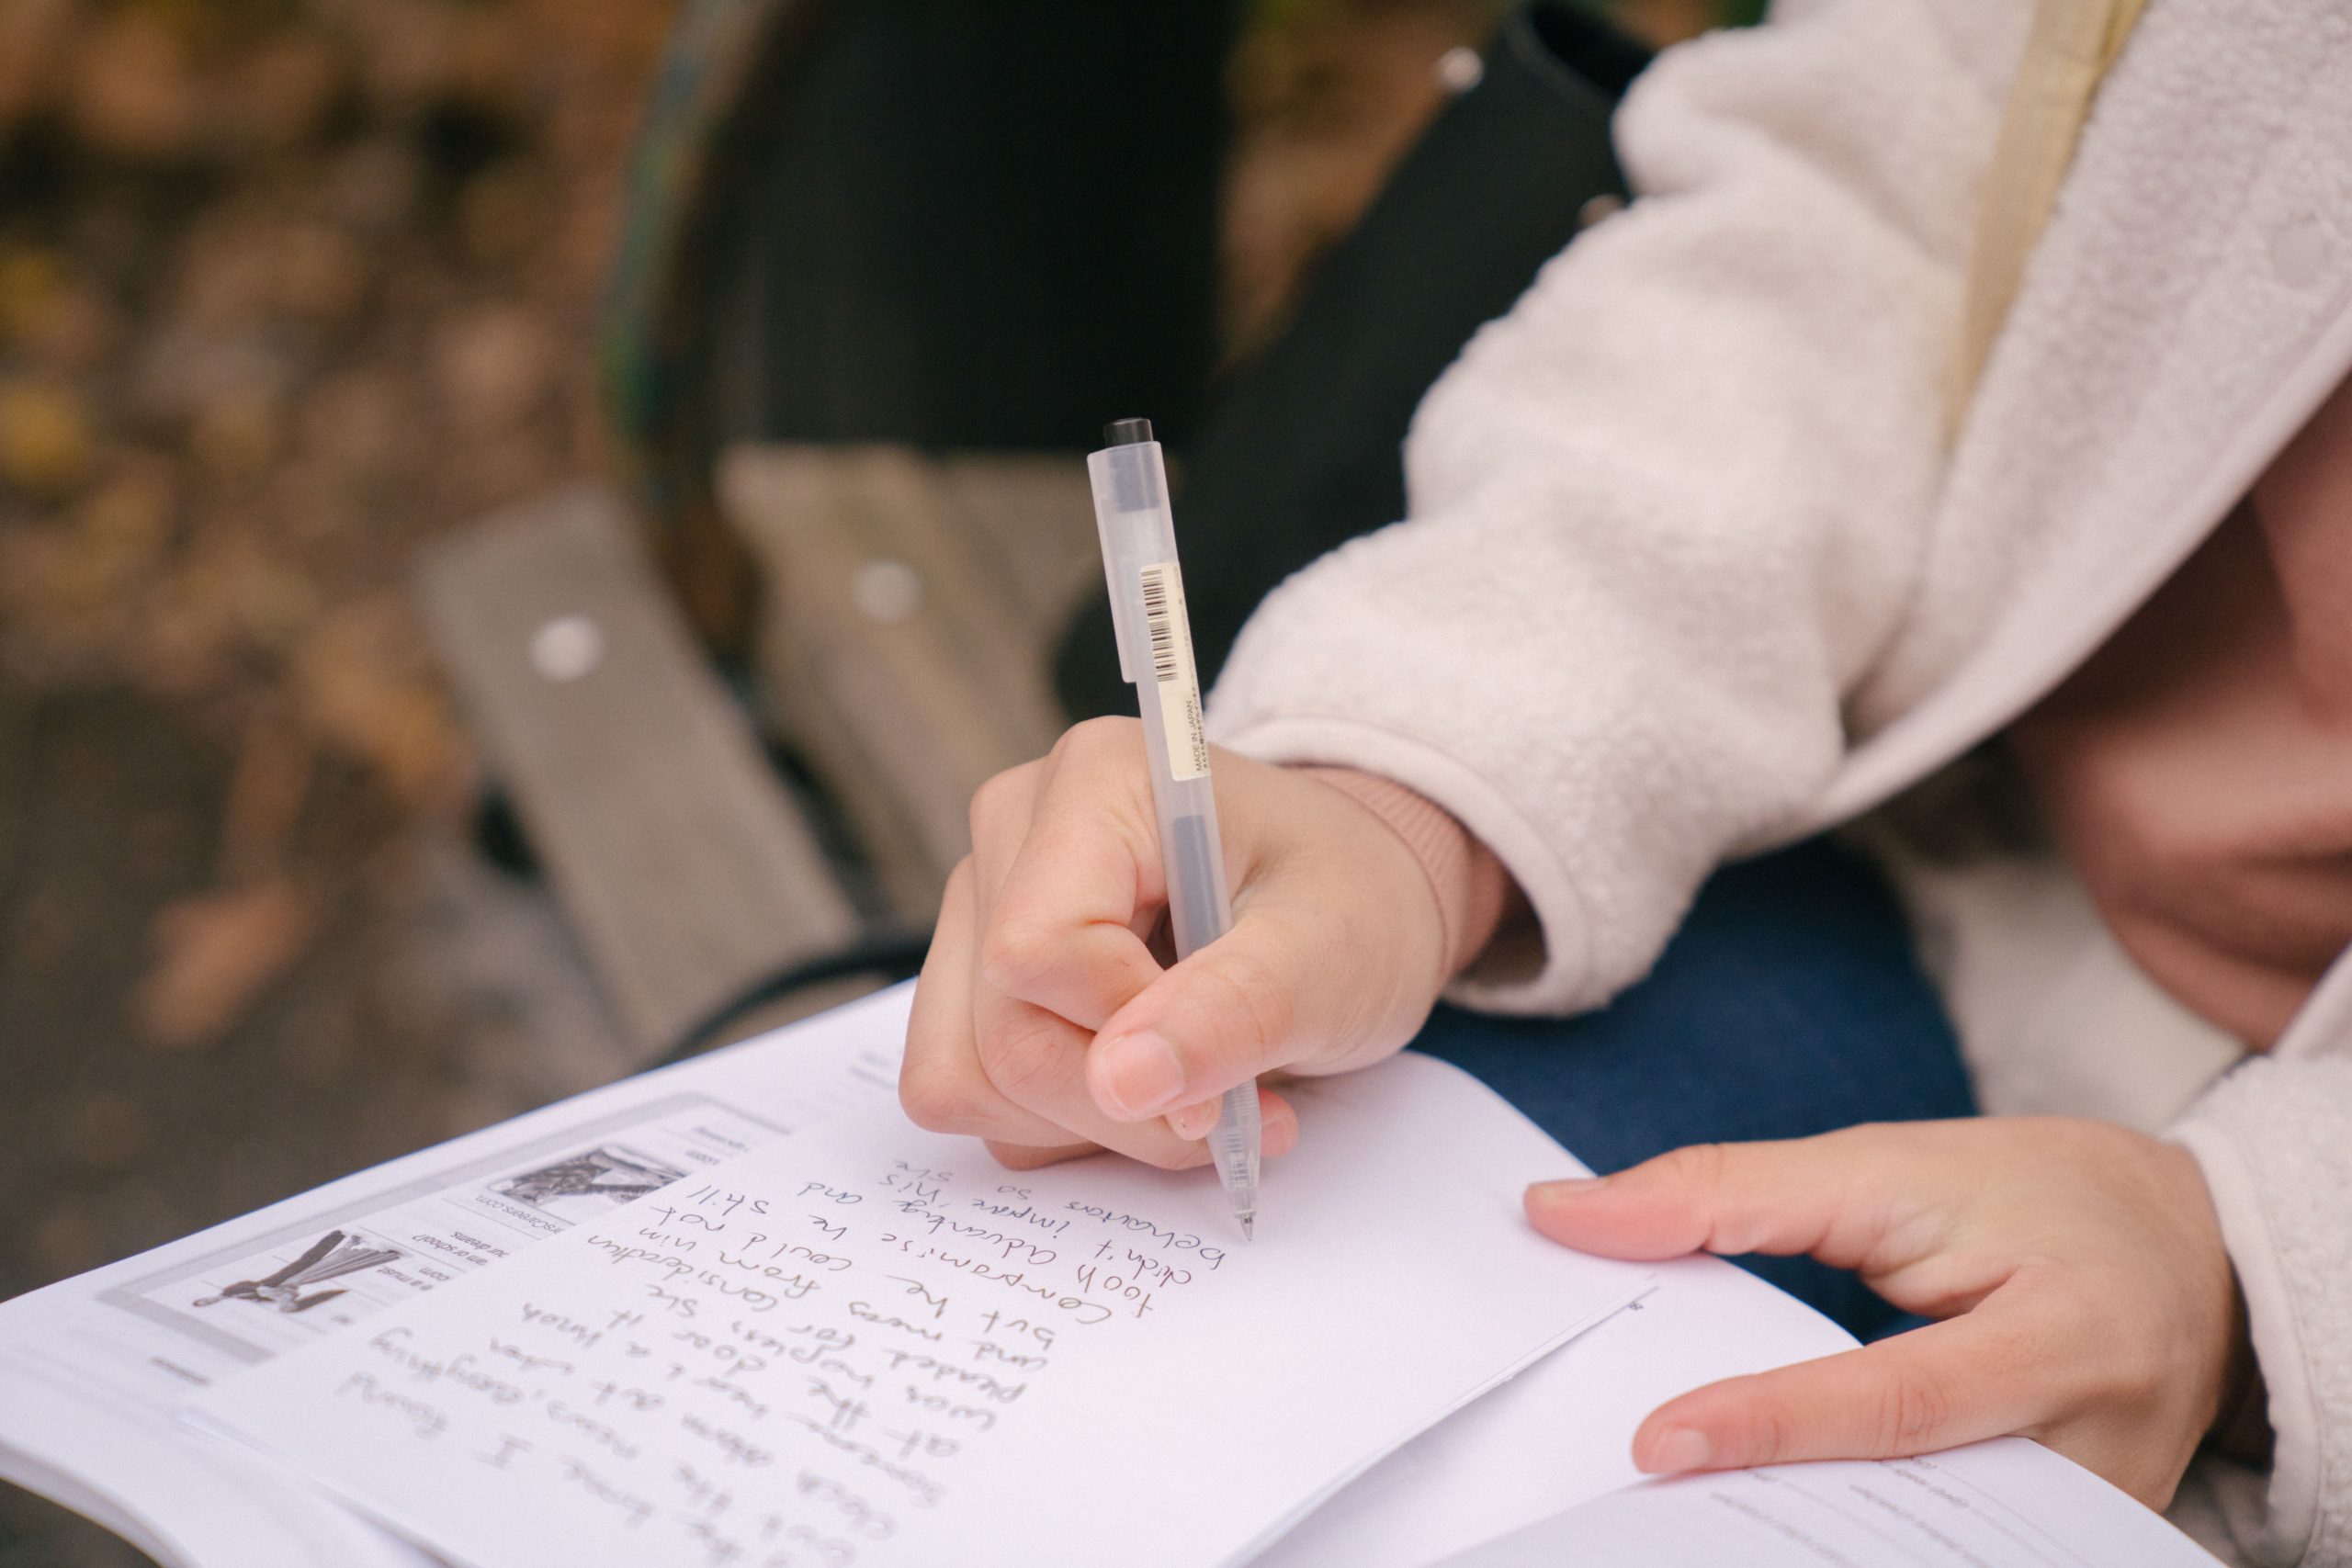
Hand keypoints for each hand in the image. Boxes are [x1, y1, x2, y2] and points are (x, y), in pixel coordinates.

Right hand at [902, 718, 1451, 1169]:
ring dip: (1092, 1124)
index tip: (1228, 1076)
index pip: (1038, 951)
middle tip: (1234, 1111)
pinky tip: (1150, 1088)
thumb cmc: (1351, 904)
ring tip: (1199, 1096)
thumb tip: (1120, 1083)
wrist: (1352, 905)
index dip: (1126, 1038)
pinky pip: (972, 1090)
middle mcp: (1014, 829)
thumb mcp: (1329, 956)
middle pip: (1001, 1029)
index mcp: (1097, 782)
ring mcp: (981, 903)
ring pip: (968, 1076)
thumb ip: (1230, 1012)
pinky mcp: (974, 972)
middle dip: (1122, 1103)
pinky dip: (1063, 1123)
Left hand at [1525, 1118, 2246, 1507]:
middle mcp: (2103, 1442)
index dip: (1776, 1423)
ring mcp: (2102, 1509)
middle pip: (1919, 1503)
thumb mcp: (1891, 1163)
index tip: (1657, 1442)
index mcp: (2068, 1330)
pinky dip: (1862, 1532)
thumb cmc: (2037, 1195)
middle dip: (1783, 1506)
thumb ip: (1729, 1191)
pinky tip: (1776, 1518)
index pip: (1902, 1399)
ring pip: (1935, 1545)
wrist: (2195, 1251)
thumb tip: (1564, 1212)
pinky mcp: (2080, 1538)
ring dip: (1811, 1531)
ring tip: (1692, 1515)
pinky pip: (1957, 1547)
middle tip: (1653, 1502)